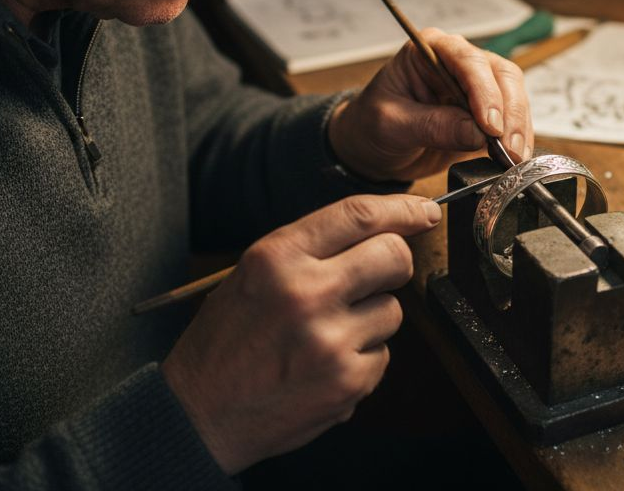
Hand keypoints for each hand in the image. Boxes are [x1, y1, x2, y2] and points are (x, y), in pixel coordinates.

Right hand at [161, 194, 437, 473]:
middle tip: (375, 277)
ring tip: (327, 334)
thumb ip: (312, 249)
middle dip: (394, 263)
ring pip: (392, 309)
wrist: (200, 414)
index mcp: (277, 257)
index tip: (423, 212)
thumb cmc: (227, 341)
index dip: (402, 209)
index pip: (358, 215)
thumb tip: (384, 229)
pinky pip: (383, 355)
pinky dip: (362, 359)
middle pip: (393, 256)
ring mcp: (329, 340)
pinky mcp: (347, 381)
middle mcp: (306, 293)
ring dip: (372, 319)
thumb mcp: (252, 274)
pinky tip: (325, 365)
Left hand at [327, 27, 533, 181]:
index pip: (467, 61)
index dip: (484, 92)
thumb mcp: (391, 125)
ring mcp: (475, 86)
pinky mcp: (485, 112)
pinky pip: (511, 120)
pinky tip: (514, 159)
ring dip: (519, 128)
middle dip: (510, 112)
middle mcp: (457, 61)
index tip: (490, 125)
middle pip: (500, 75)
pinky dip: (517, 140)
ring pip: (513, 96)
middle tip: (509, 147)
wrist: (371, 149)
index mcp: (429, 50)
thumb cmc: (370, 126)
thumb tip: (476, 133)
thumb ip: (432, 125)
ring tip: (514, 159)